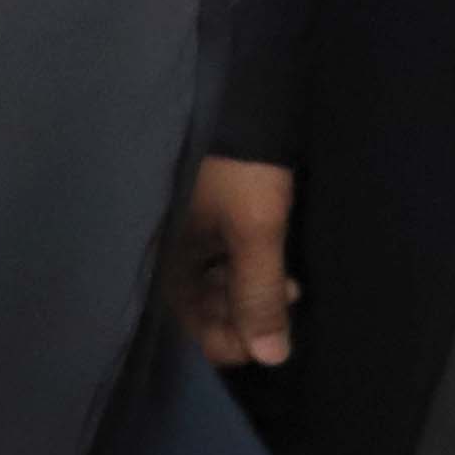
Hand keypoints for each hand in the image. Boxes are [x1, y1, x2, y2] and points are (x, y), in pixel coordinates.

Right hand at [177, 155, 295, 368]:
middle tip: (289, 295)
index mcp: (165, 258)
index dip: (237, 340)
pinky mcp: (199, 220)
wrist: (236, 96)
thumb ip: (258, 295)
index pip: (195, 329)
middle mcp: (166, 253)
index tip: (277, 329)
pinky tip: (274, 265)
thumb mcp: (256, 229)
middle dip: (249, 315)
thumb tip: (271, 359)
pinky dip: (245, 272)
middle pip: (204, 310)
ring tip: (289, 282)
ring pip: (215, 288)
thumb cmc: (239, 167)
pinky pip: (219, 265)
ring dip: (252, 293)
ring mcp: (182, 236)